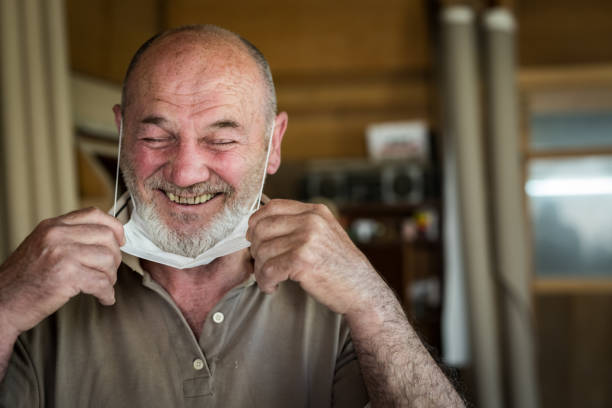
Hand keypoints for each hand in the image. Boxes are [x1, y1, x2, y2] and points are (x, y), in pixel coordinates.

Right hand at [0, 207, 124, 336]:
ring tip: (103, 286)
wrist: (1, 304)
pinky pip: (102, 282)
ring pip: (107, 260)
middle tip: (109, 271)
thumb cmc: (24, 280)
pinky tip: (104, 298)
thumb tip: (107, 236)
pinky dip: (107, 294)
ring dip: (110, 277)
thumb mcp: (43, 246)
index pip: (94, 214)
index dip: (114, 227)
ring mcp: (61, 254)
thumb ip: (70, 237)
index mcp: (52, 226)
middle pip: (107, 237)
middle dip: (114, 257)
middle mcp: (56, 235)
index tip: (120, 240)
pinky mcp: (66, 276)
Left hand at [247, 199, 382, 314]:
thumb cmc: (340, 266)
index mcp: (315, 212)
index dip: (256, 223)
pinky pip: (267, 270)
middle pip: (262, 228)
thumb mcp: (326, 233)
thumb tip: (260, 225)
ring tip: (270, 279)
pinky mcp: (302, 260)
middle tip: (263, 264)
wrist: (362, 290)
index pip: (272, 207)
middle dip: (256, 249)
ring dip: (260, 270)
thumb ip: (300, 224)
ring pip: (262, 251)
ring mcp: (307, 239)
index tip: (255, 238)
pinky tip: (273, 287)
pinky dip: (265, 282)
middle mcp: (311, 221)